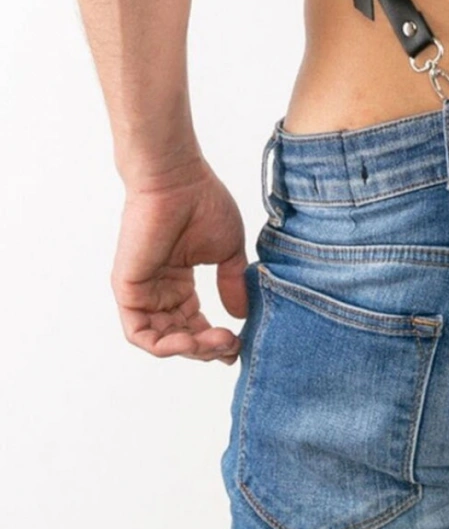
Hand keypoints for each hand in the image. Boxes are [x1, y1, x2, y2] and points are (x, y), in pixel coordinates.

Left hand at [111, 158, 248, 363]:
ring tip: (216, 343)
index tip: (238, 344)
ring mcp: (142, 292)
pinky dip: (165, 345)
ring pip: (161, 340)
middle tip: (230, 346)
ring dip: (190, 349)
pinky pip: (140, 333)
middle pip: (179, 336)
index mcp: (178, 281)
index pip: (193, 323)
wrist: (177, 180)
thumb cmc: (202, 203)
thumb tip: (241, 316)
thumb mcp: (227, 250)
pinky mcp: (127, 290)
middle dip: (206, 348)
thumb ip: (232, 284)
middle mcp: (158, 290)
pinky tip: (190, 340)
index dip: (214, 340)